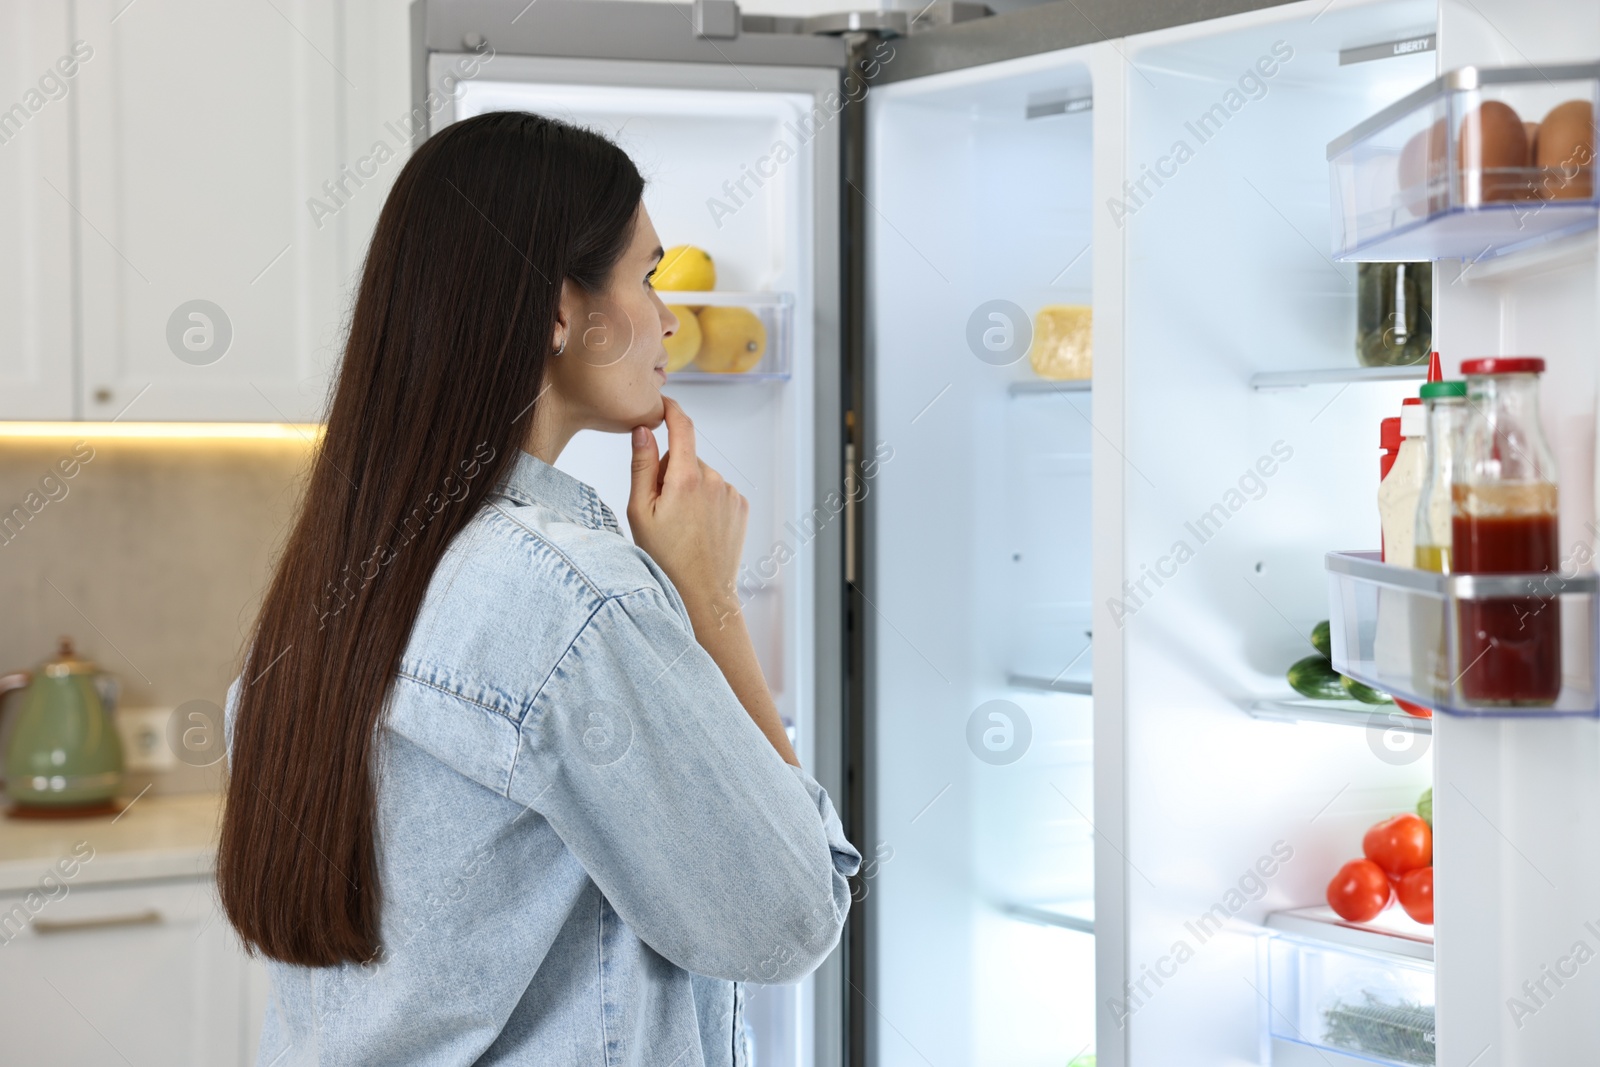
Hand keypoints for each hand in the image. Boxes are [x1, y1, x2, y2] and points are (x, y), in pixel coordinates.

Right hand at [627, 398, 747, 616]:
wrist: (702, 593)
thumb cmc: (664, 557)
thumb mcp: (640, 511)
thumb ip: (641, 465)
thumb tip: (644, 429)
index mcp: (686, 478)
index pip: (682, 426)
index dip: (671, 409)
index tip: (662, 404)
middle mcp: (714, 480)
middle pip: (686, 456)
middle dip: (670, 470)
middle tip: (660, 507)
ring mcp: (730, 493)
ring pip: (701, 475)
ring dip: (689, 487)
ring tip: (681, 523)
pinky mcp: (741, 506)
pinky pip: (718, 490)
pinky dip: (706, 500)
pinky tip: (699, 527)